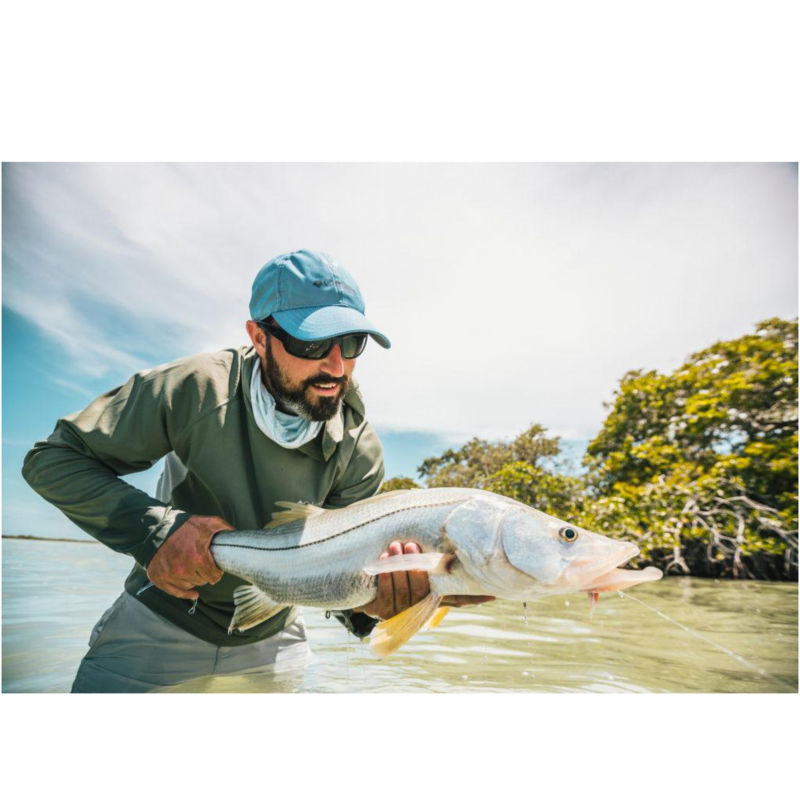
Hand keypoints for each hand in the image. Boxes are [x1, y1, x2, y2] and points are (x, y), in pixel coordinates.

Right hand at [146, 514, 231, 599]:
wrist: (158, 527)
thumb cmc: (184, 526)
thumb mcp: (208, 523)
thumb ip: (224, 530)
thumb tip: (238, 537)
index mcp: (197, 557)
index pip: (214, 576)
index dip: (217, 571)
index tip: (216, 567)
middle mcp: (183, 569)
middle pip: (203, 581)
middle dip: (205, 574)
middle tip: (203, 565)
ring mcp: (170, 575)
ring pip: (190, 585)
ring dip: (194, 579)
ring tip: (192, 567)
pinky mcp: (159, 578)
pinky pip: (175, 592)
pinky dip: (185, 593)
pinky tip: (194, 593)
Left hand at [353, 540, 495, 619]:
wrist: (367, 590)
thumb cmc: (399, 575)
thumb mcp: (419, 568)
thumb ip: (438, 565)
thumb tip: (465, 553)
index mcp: (434, 599)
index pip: (459, 599)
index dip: (475, 598)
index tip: (492, 593)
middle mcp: (420, 609)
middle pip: (423, 592)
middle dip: (416, 567)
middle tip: (412, 545)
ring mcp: (402, 613)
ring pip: (403, 593)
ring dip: (399, 566)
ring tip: (396, 545)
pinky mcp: (383, 613)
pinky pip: (385, 595)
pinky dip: (384, 576)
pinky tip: (383, 560)